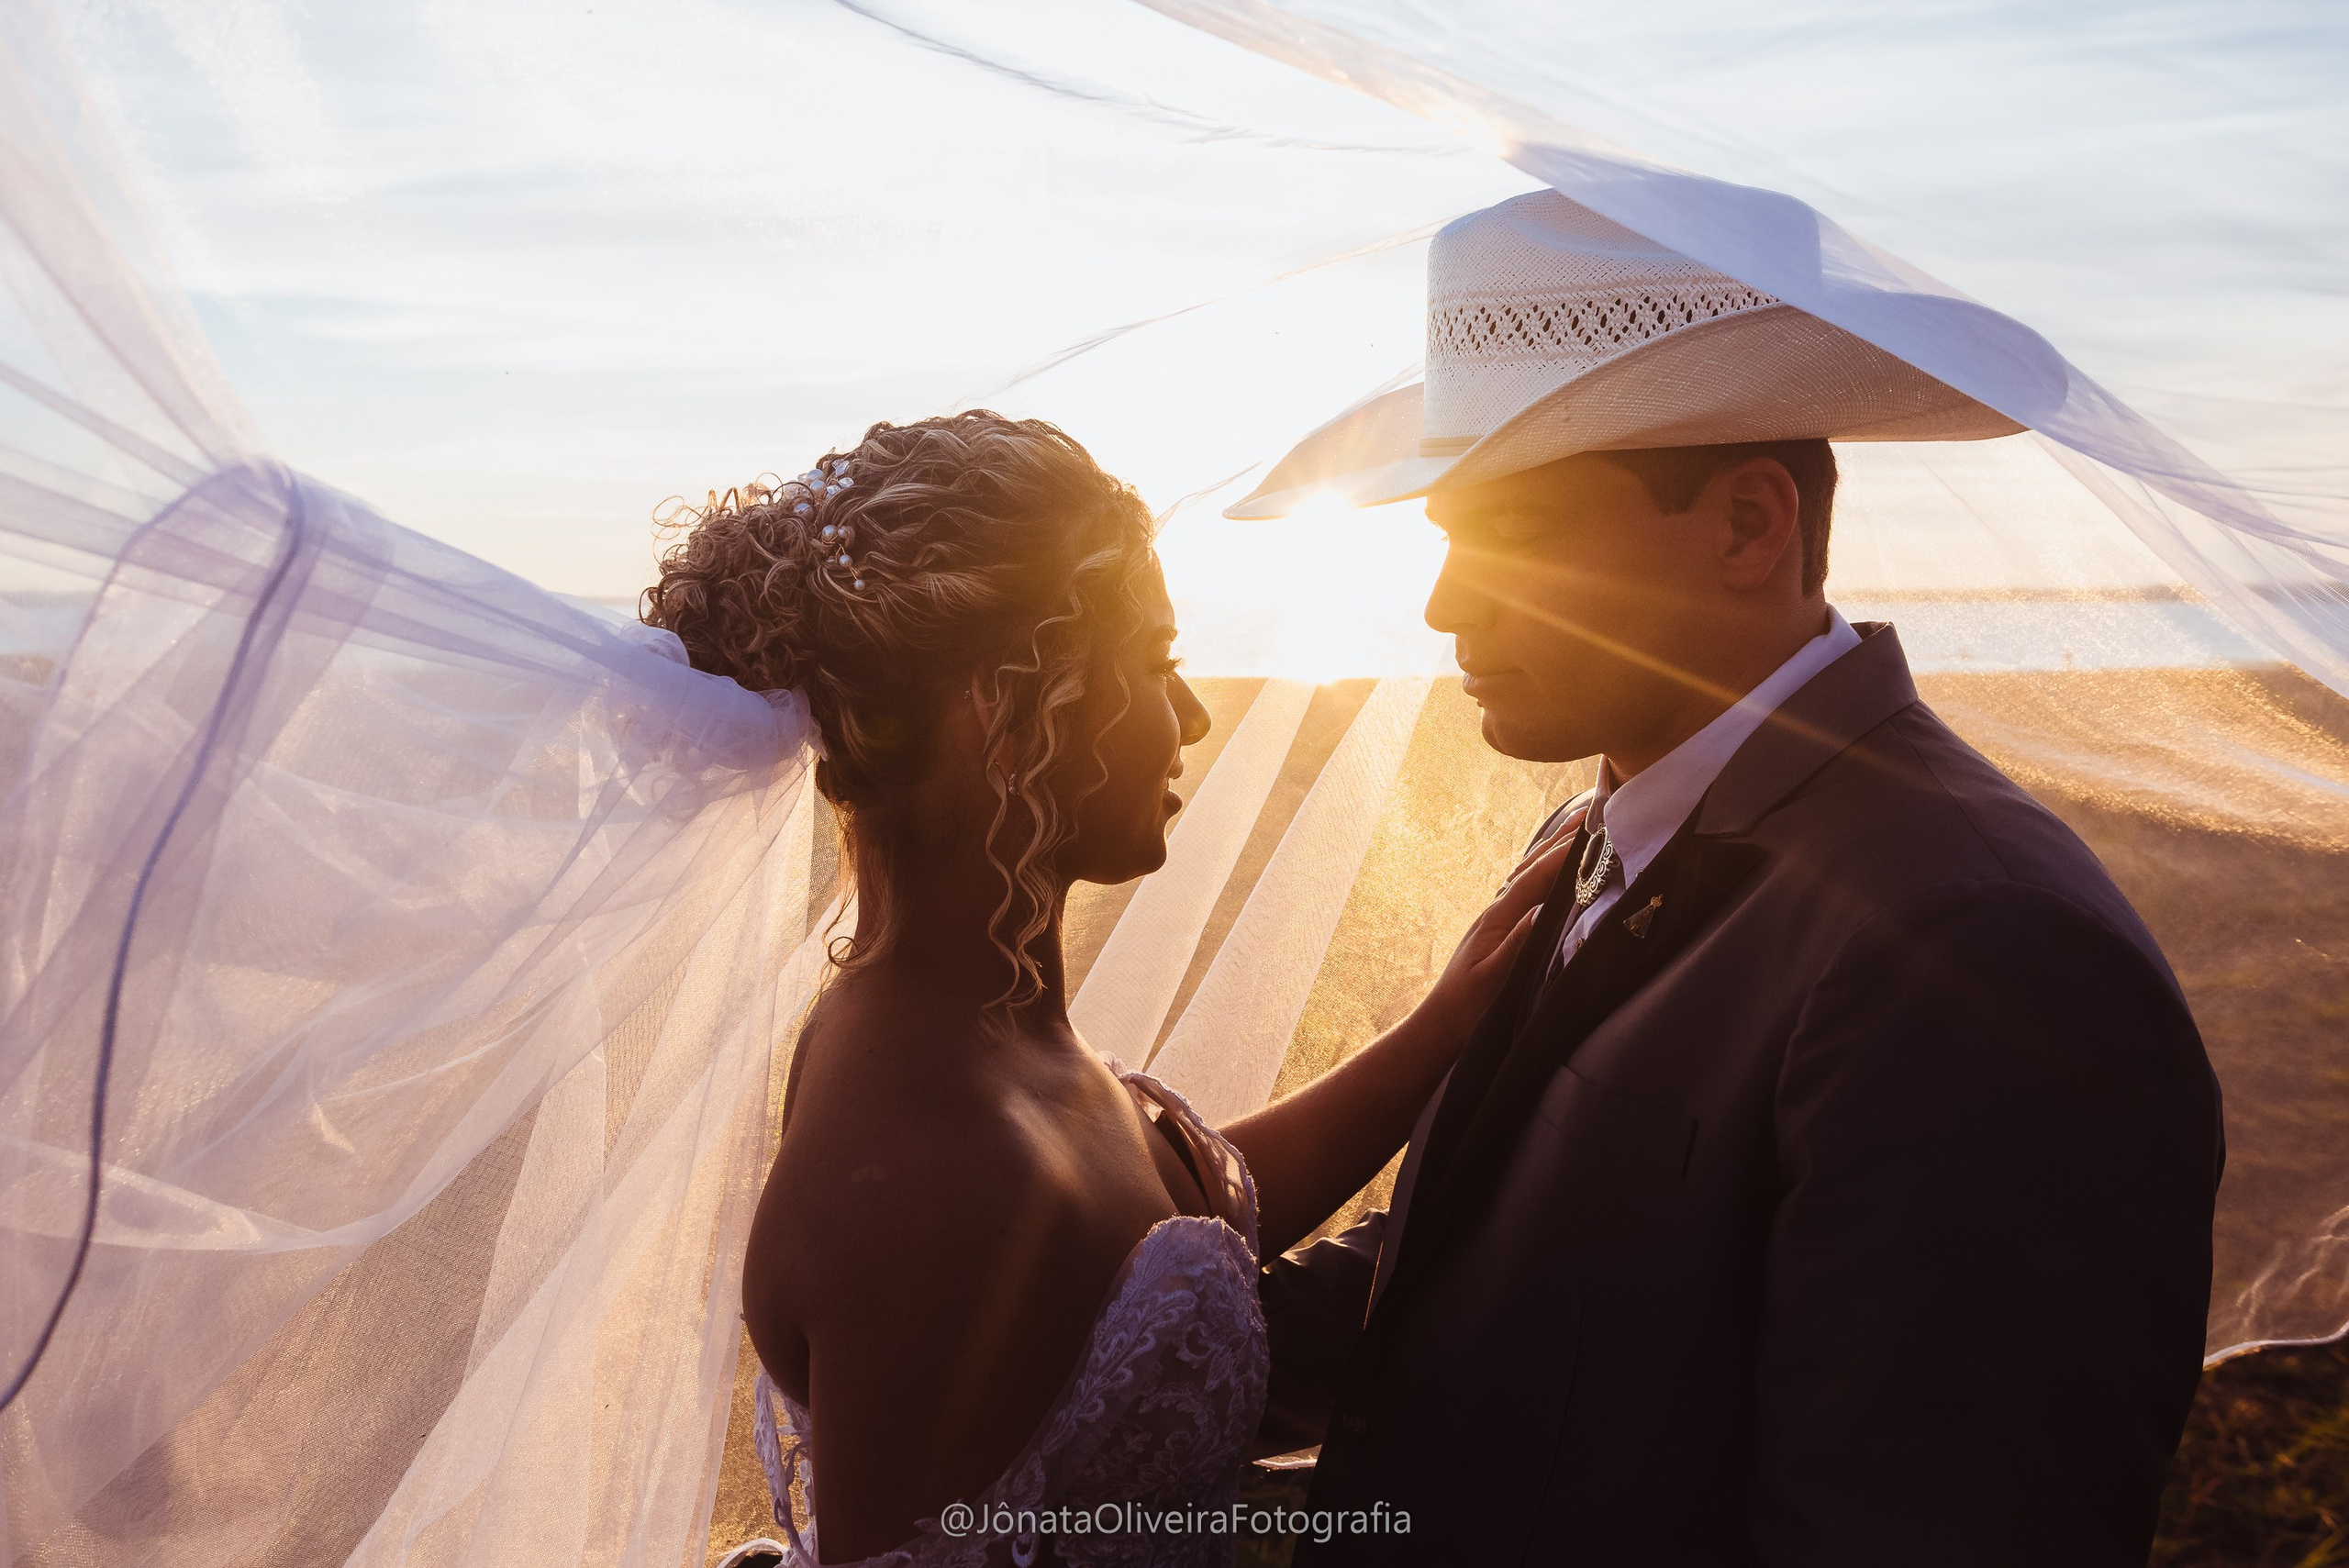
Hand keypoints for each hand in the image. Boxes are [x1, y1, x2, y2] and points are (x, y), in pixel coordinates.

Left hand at [1412, 804, 1585, 1043]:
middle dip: (1562, 838)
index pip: (1535, 877)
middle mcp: (1497, 910)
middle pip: (1532, 864)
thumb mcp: (1495, 980)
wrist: (1443, 1024)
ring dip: (1553, 848)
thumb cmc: (1468, 1008)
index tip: (1594, 833)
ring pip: (1529, 872)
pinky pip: (1527, 889)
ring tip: (1578, 827)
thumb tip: (1541, 911)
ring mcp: (1498, 917)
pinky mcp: (1501, 928)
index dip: (1564, 854)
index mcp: (1497, 918)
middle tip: (1594, 812)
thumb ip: (1517, 945)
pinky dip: (1544, 869)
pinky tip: (1554, 867)